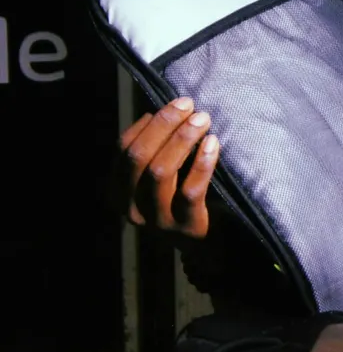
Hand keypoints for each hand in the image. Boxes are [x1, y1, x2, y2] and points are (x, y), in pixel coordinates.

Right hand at [117, 96, 219, 238]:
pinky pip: (190, 191)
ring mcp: (157, 221)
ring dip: (182, 139)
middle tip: (188, 104)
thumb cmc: (184, 201)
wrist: (208, 247)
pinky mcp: (185, 228)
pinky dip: (201, 163)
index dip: (147, 124)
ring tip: (202, 119)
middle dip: (164, 125)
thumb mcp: (161, 180)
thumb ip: (156, 152)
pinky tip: (213, 143)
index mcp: (120, 192)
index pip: (123, 151)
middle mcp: (132, 208)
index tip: (172, 103)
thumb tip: (163, 110)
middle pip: (139, 158)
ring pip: (160, 172)